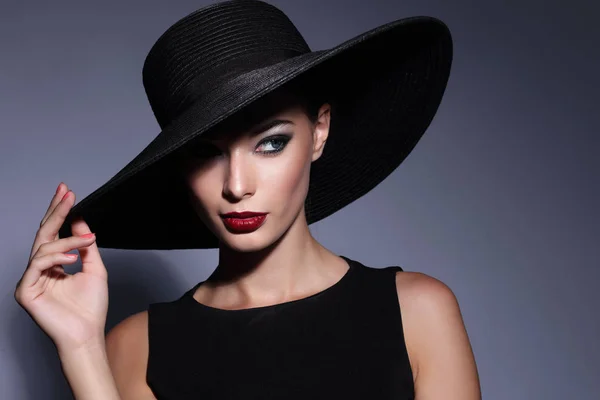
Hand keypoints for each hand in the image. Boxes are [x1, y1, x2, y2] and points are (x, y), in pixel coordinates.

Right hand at [15, 183, 108, 353]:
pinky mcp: (26, 291)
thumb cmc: (91, 307)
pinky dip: (56, 257)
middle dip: (56, 211)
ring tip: (87, 241)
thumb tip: (80, 219)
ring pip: (44, 247)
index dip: (59, 211)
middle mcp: (40, 269)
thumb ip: (86, 245)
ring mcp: (31, 279)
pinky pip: (38, 265)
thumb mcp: (95, 268)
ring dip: (67, 240)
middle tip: (67, 193)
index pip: (53, 232)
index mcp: (54, 263)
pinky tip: (73, 257)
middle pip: (44, 233)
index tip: (68, 191)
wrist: (88, 334)